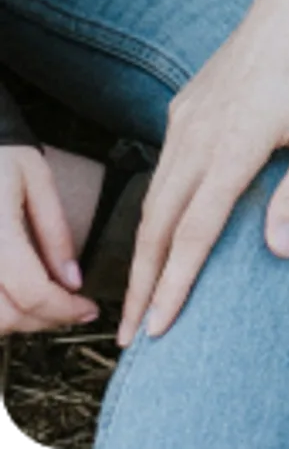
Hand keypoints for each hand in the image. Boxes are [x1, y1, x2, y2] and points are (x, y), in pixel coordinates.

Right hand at [0, 144, 96, 332]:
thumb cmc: (2, 155)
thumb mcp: (38, 180)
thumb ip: (55, 233)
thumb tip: (74, 282)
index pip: (31, 292)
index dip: (64, 310)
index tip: (89, 309)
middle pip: (5, 317)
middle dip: (44, 321)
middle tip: (72, 309)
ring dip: (17, 323)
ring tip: (47, 305)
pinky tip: (18, 297)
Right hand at [119, 0, 288, 346]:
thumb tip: (279, 251)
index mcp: (234, 144)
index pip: (194, 230)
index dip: (175, 284)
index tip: (158, 329)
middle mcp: (199, 134)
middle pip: (159, 223)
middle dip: (143, 283)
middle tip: (133, 336)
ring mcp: (188, 118)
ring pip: (154, 197)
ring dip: (144, 251)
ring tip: (140, 298)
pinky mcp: (186, 107)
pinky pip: (162, 168)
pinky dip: (154, 211)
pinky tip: (160, 234)